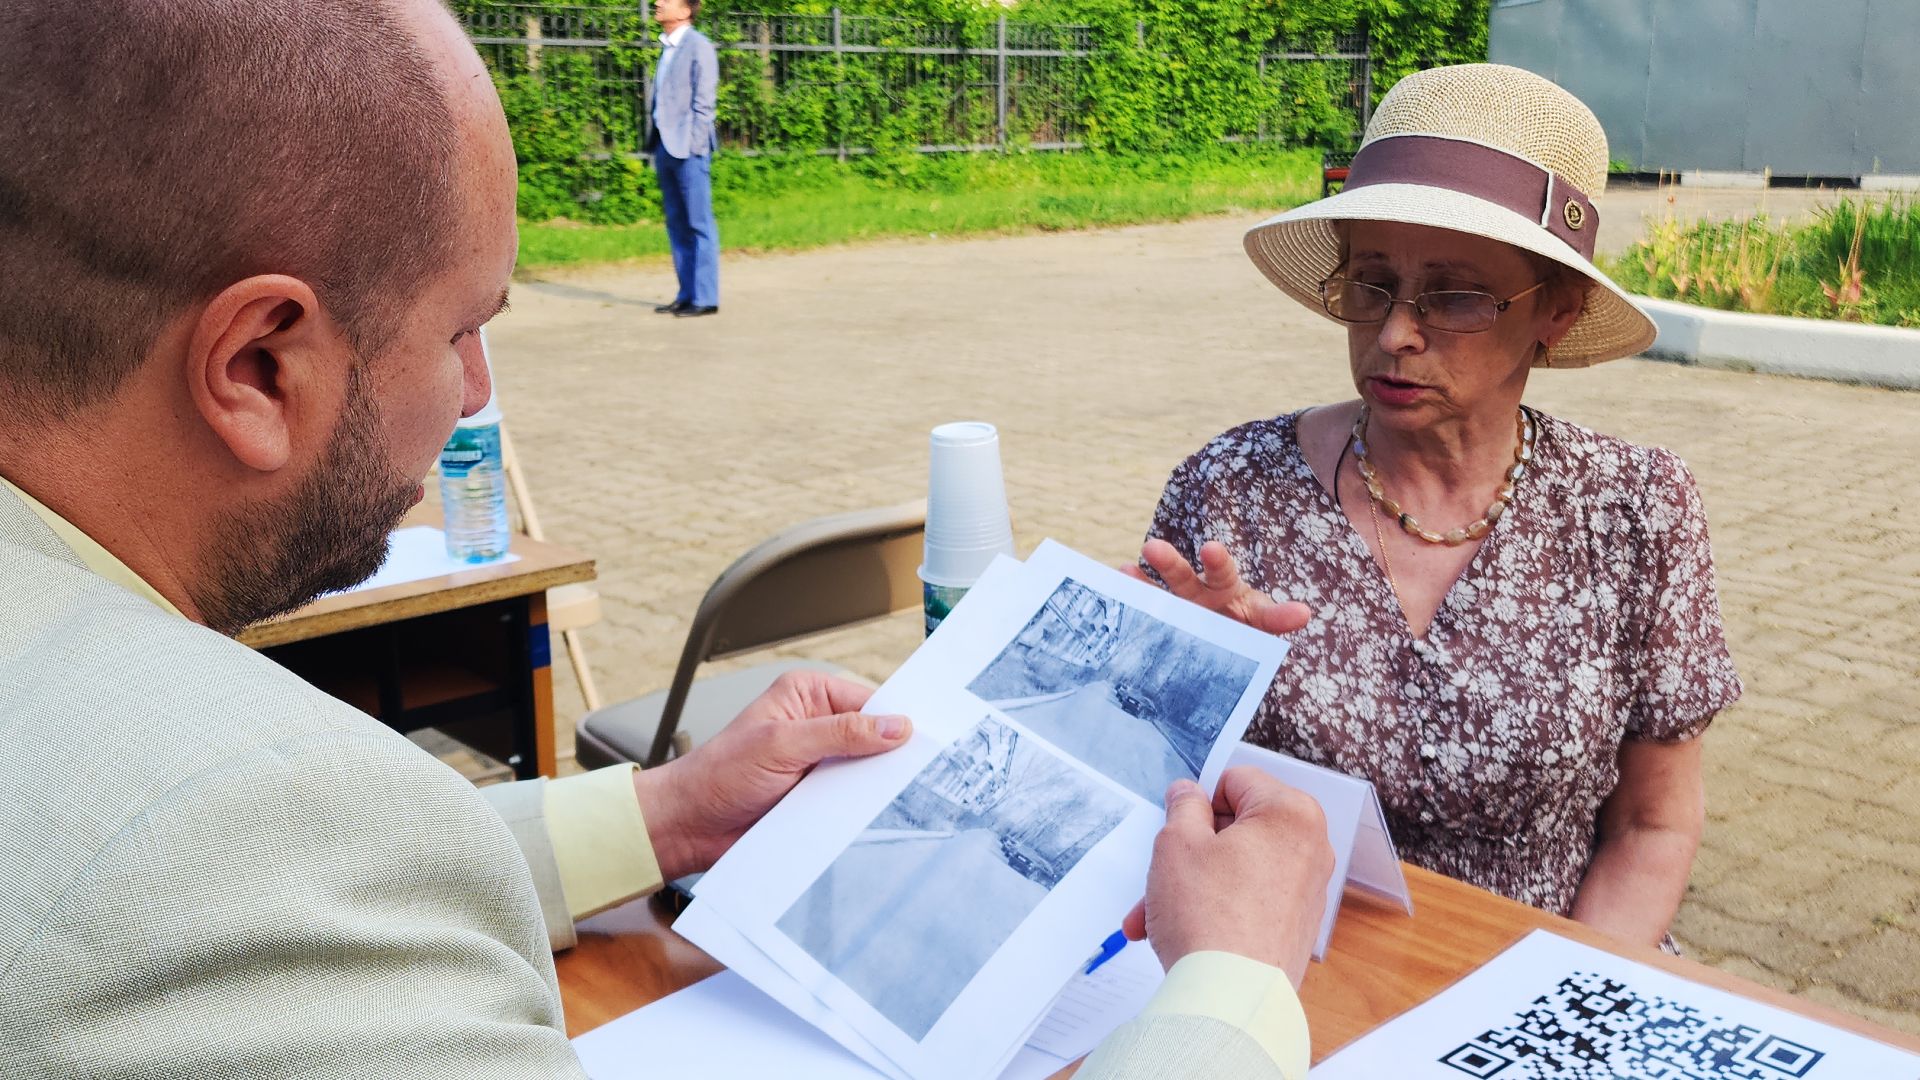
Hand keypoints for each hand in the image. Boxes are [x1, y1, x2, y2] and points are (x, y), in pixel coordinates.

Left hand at [632, 670, 911, 881]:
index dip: (898, 722)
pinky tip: (874, 821)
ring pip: (865, 773)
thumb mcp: (782, 744)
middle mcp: (816, 725)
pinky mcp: (816, 798)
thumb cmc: (718, 775)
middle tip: (923, 775)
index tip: (929, 741)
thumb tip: (894, 726)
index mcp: (808, 694)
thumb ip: (840, 733)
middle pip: (873, 738)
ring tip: (899, 801)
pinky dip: (861, 812)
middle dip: (890, 758)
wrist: (687, 826)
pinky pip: (851, 802)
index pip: (870, 702)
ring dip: (874, 789)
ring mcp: (817, 763)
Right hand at [1120, 767, 1333, 987]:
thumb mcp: (1176, 843)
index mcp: (1290, 813)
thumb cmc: (1208, 917)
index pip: (1235, 781)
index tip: (1177, 827)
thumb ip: (1183, 806)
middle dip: (1189, 851)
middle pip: (1236, 828)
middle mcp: (1310, 847)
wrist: (1230, 999)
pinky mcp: (1296, 925)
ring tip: (1152, 916)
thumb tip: (1188, 793)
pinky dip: (1216, 907)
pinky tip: (1180, 931)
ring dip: (1193, 884)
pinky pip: (1249, 898)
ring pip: (1237, 867)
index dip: (1198, 802)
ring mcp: (1307, 889)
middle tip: (1157, 874)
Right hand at [1123, 539, 1311, 636]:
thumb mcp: (1263, 621)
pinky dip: (1132, 596)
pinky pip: (1146, 606)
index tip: (1210, 548)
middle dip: (1170, 562)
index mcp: (1226, 587)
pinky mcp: (1164, 620)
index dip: (1217, 560)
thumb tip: (1304, 612)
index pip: (1223, 570)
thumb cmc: (1245, 625)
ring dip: (1144, 580)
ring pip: (1157, 590)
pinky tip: (1116, 584)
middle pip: (1184, 574)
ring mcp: (1177, 605)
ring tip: (1125, 570)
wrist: (1226, 640)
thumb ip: (1278, 616)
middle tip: (1152, 547)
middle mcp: (1197, 590)